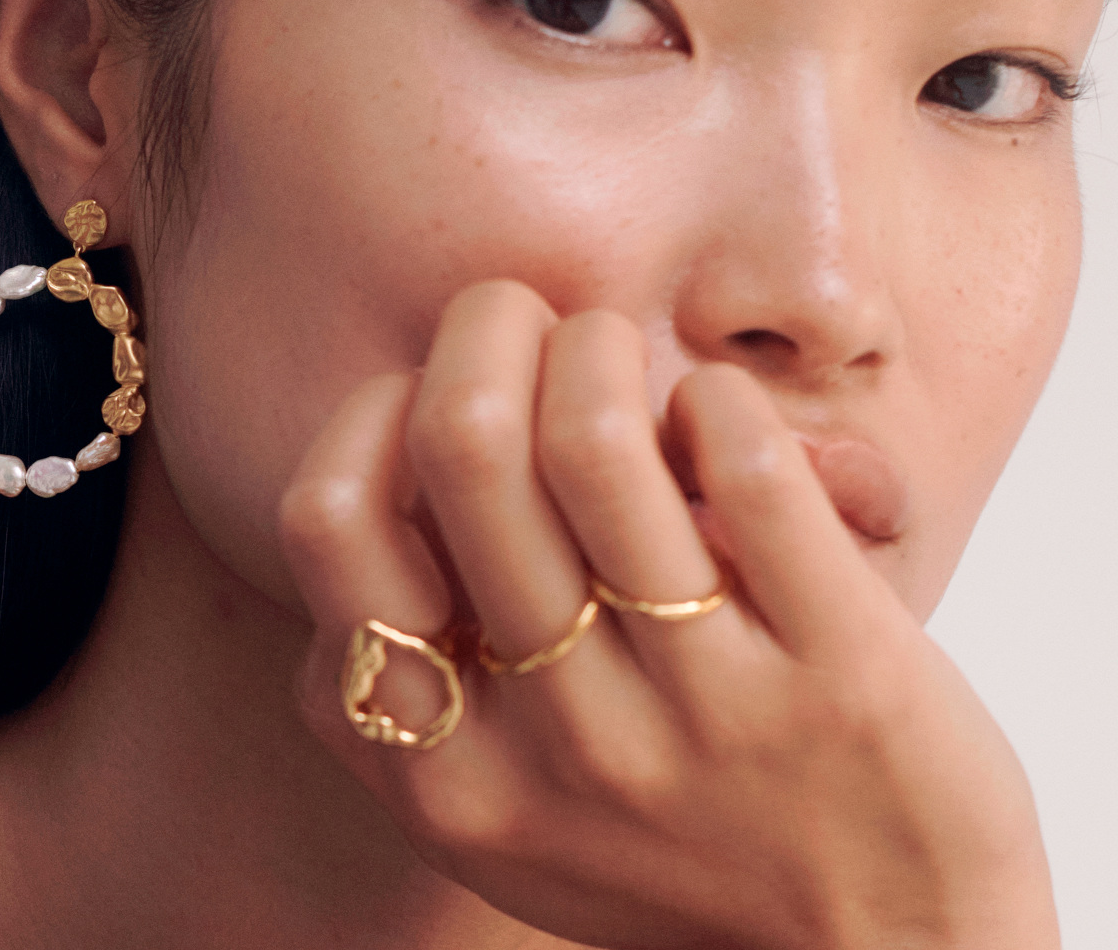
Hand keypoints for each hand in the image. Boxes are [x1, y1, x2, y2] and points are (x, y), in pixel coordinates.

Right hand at [277, 281, 1056, 949]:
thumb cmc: (664, 858)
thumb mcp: (483, 813)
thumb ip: (390, 696)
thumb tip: (352, 495)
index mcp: (442, 770)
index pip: (331, 521)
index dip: (369, 417)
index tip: (430, 408)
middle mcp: (557, 741)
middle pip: (464, 443)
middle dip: (485, 325)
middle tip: (518, 317)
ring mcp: (699, 710)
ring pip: (597, 437)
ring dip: (594, 343)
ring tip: (607, 347)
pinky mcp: (843, 674)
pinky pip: (749, 468)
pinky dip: (717, 401)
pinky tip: (713, 418)